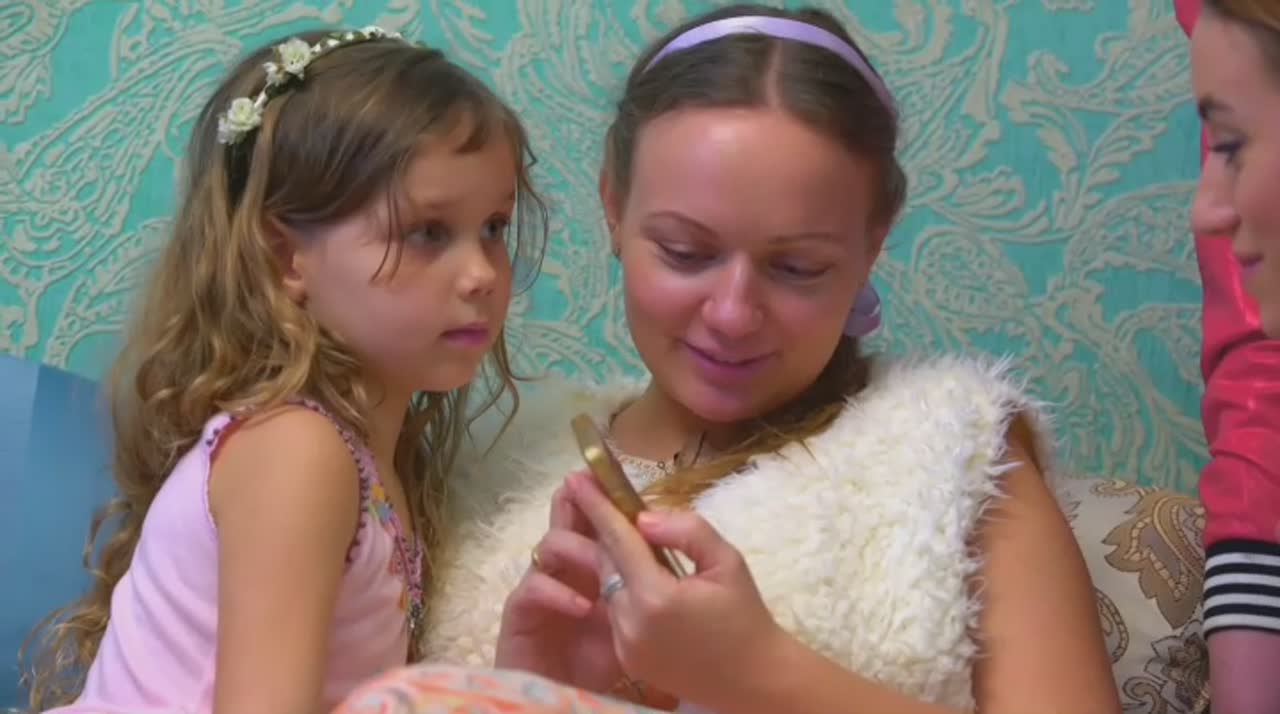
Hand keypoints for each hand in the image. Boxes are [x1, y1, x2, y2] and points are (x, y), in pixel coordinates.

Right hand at [494, 481, 623, 693]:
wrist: (567, 701)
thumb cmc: (603, 661)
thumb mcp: (635, 621)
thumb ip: (643, 583)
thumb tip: (656, 542)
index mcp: (594, 566)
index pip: (598, 522)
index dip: (606, 496)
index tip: (614, 469)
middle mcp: (566, 570)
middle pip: (565, 520)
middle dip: (576, 500)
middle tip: (586, 484)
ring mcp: (541, 588)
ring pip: (548, 547)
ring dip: (577, 548)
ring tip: (604, 564)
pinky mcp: (521, 614)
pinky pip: (533, 590)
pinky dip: (558, 593)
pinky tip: (585, 606)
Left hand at [563, 470, 788, 709]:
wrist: (753, 680)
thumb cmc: (746, 615)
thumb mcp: (727, 560)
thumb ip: (686, 531)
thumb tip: (644, 517)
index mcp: (656, 596)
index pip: (618, 540)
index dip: (596, 506)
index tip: (576, 477)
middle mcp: (631, 623)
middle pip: (607, 564)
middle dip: (607, 533)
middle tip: (607, 501)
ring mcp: (625, 645)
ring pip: (608, 588)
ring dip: (617, 563)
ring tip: (637, 545)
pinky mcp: (626, 661)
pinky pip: (615, 613)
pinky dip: (624, 592)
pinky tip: (647, 584)